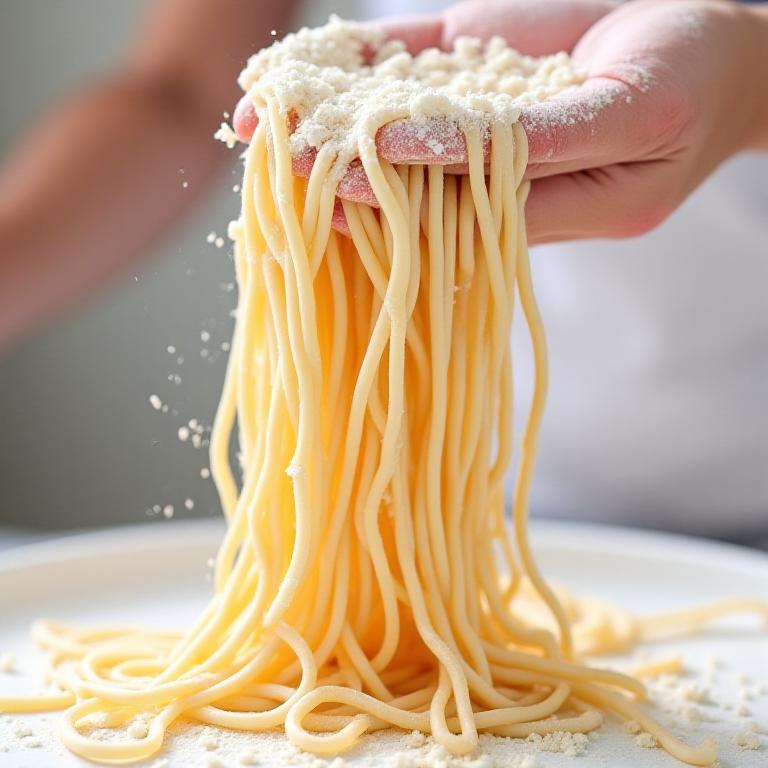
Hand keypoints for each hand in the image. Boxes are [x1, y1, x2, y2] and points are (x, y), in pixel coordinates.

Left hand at [234, 0, 767, 241]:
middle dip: (339, 167)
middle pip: (409, 176)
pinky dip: (357, 62)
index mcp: (540, 208)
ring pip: (397, 121)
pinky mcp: (478, 65)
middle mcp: (498, 170)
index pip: (451, 215)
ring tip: (261, 116)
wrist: (712, 42)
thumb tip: (440, 152)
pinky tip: (301, 64)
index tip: (329, 195)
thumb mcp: (633, 117)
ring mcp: (482, 117)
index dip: (390, 206)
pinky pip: (413, 64)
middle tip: (275, 164)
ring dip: (328, 116)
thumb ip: (543, 142)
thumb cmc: (690, 85)